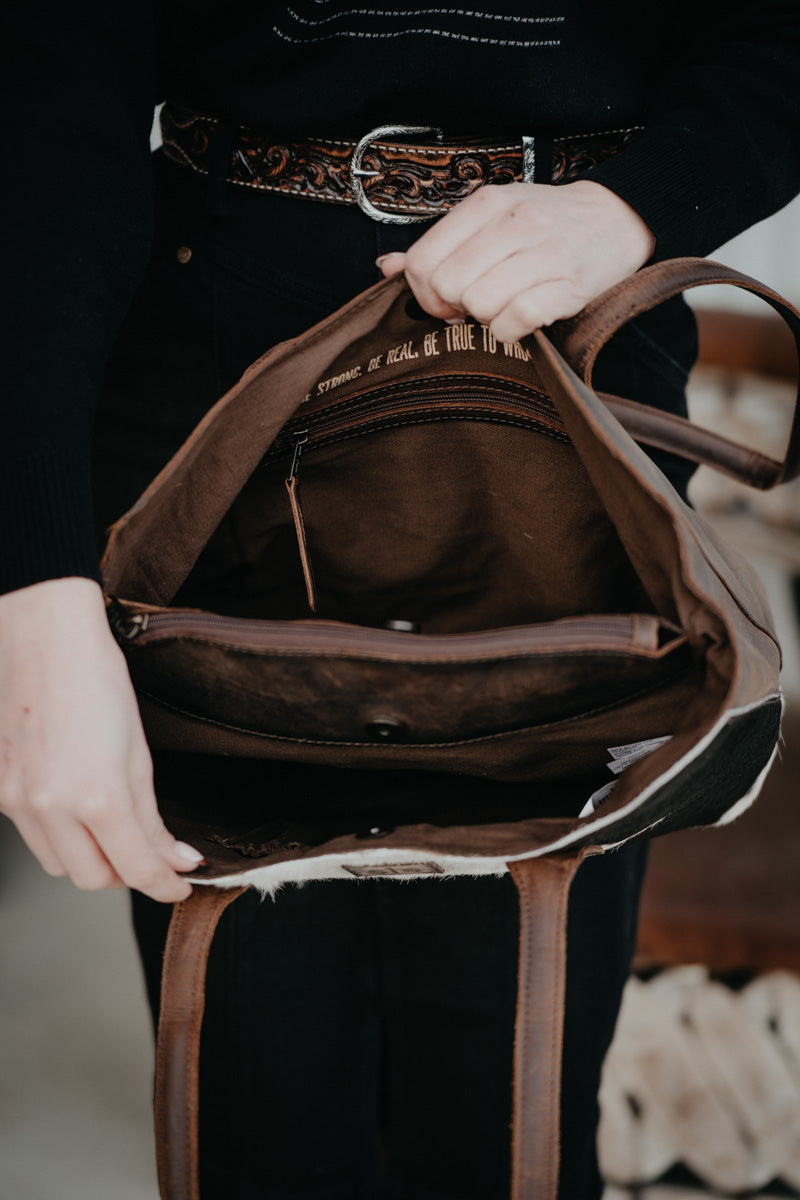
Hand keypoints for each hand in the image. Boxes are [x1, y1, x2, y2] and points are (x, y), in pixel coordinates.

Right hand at [0, 577, 200, 900]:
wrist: (41, 637)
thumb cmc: (96, 680)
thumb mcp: (138, 751)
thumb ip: (152, 816)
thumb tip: (176, 858)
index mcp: (97, 796)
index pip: (136, 869)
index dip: (164, 884)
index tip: (180, 882)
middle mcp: (51, 807)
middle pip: (92, 879)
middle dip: (126, 873)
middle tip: (150, 853)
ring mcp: (17, 801)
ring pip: (59, 863)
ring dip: (90, 858)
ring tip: (113, 828)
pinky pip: (33, 835)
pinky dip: (60, 834)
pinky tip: (75, 804)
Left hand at [378, 179, 655, 342]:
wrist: (615, 220)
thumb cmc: (545, 223)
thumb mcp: (490, 218)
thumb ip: (439, 244)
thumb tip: (387, 267)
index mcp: (486, 203)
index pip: (425, 261)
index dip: (424, 293)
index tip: (444, 299)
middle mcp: (513, 223)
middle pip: (448, 288)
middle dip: (455, 307)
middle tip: (476, 304)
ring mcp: (543, 253)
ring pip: (479, 305)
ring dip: (486, 318)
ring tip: (503, 305)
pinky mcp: (568, 286)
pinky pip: (516, 321)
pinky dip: (510, 331)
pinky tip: (520, 320)